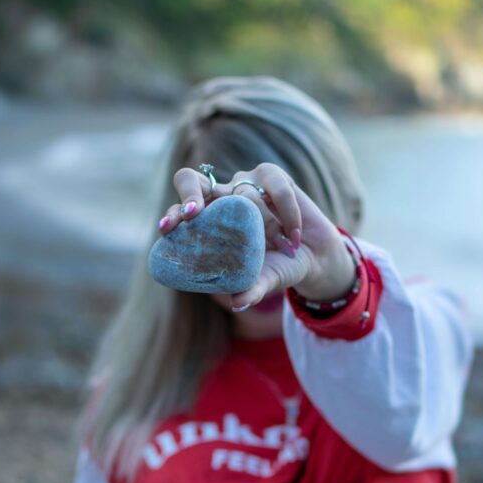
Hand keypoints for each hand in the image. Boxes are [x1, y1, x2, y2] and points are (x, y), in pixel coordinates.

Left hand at [159, 163, 355, 310]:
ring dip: (267, 224)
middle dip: (188, 194)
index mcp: (209, 223)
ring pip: (243, 194)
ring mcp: (244, 183)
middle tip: (194, 213)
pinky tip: (294, 235)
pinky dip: (288, 212)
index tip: (168, 229)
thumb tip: (237, 304)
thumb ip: (250, 290)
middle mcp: (220, 199)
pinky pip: (276, 189)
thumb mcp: (264, 281)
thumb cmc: (278, 267)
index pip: (180, 211)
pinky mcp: (272, 177)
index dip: (172, 216)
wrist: (314, 257)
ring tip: (284, 246)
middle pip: (190, 180)